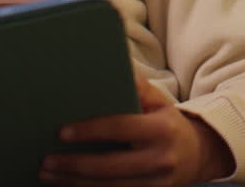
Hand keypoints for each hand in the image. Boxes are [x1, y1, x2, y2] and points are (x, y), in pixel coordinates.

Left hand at [39, 76, 234, 186]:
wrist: (199, 155)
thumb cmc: (169, 124)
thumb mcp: (160, 102)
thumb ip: (137, 88)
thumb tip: (111, 70)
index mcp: (161, 129)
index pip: (121, 128)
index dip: (89, 131)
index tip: (62, 133)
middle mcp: (159, 158)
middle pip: (109, 166)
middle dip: (73, 164)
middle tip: (46, 160)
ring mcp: (155, 183)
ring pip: (107, 186)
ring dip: (73, 182)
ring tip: (48, 174)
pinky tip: (67, 185)